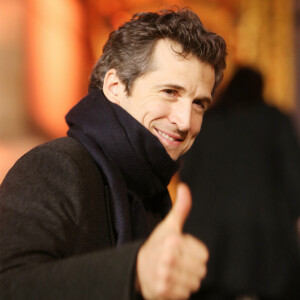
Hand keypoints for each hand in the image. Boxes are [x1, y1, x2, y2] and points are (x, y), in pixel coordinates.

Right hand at [136, 183, 208, 299]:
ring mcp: (165, 275)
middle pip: (201, 270)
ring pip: (194, 283)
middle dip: (192, 267)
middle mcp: (169, 258)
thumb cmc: (157, 245)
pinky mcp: (162, 291)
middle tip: (178, 263)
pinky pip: (185, 295)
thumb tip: (184, 187)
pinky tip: (170, 282)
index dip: (195, 254)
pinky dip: (180, 291)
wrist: (136, 267)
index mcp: (173, 241)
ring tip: (174, 272)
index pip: (204, 255)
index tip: (183, 251)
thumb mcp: (169, 225)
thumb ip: (181, 208)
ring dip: (186, 279)